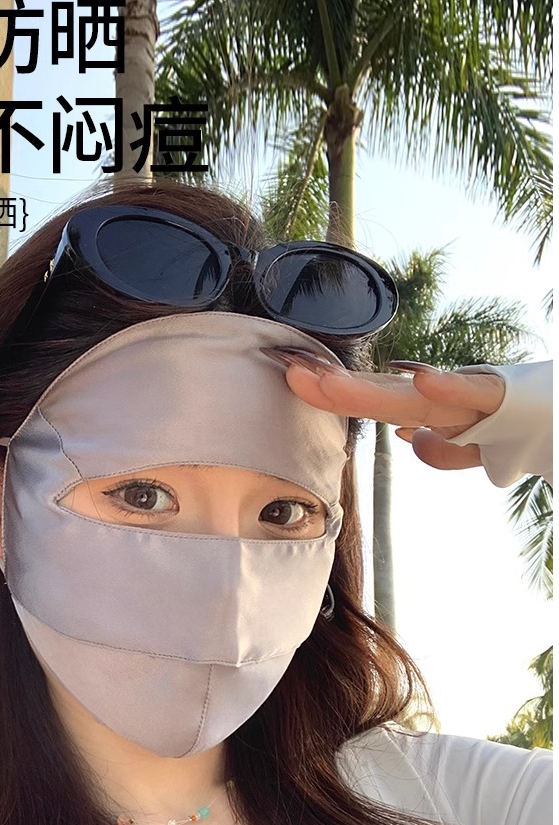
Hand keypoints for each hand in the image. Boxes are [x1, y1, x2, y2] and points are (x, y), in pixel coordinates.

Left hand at [283, 358, 505, 470]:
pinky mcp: (510, 399)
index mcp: (446, 414)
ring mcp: (479, 402)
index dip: (340, 397)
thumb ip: (448, 449)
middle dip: (339, 392)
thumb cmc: (536, 427)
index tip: (296, 381)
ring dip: (370, 393)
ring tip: (325, 384)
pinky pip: (476, 394)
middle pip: (387, 400)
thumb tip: (409, 440)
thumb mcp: (485, 447)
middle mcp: (456, 404)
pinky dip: (449, 387)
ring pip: (416, 400)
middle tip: (291, 375)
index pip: (382, 404)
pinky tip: (420, 380)